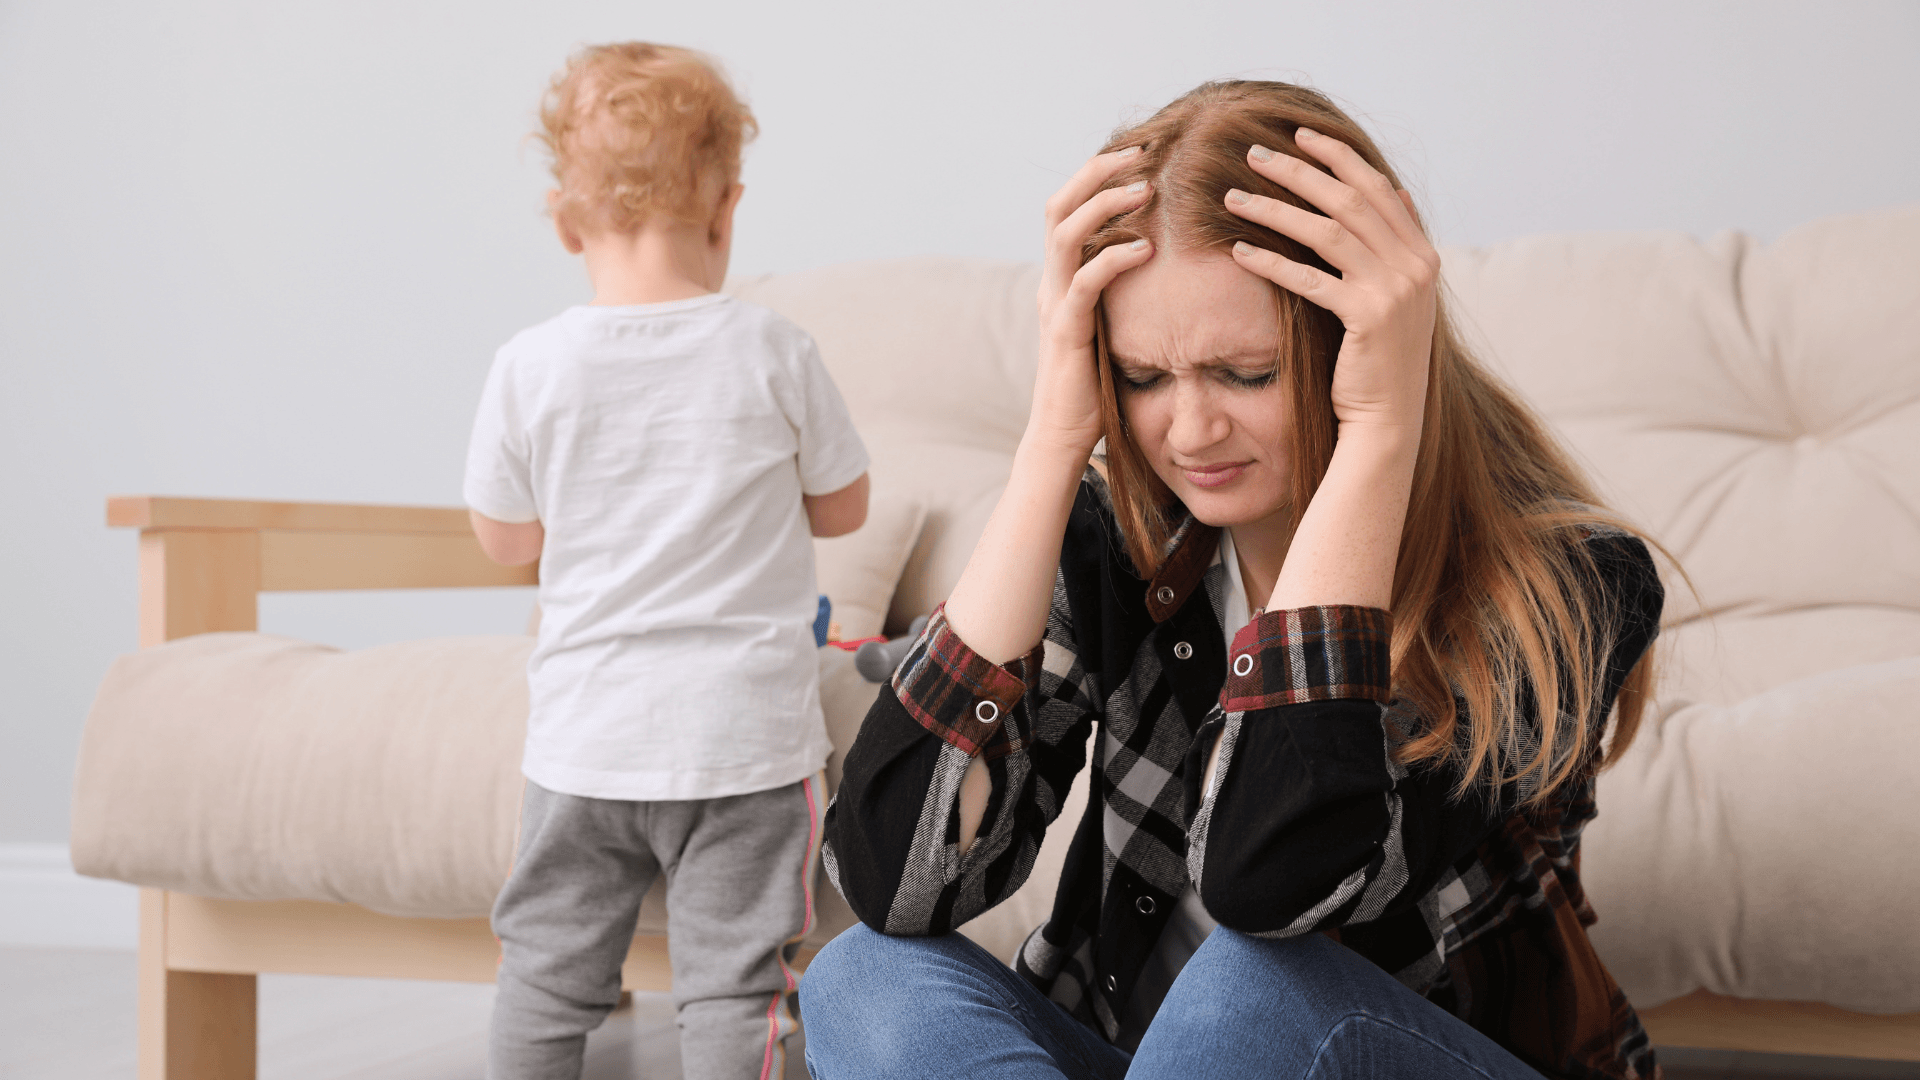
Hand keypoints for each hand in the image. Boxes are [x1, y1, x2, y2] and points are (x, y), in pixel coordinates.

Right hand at [1029, 147, 1156, 455]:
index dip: (1101, 171)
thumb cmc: (1096, 385)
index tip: (1146, 150)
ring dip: (1105, 202)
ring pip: (1065, 233)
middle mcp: (1052, 281)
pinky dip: (1113, 258)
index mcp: (1062, 275)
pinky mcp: (1066, 332)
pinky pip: (1085, 284)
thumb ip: (1126, 290)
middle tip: (1145, 149)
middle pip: (1060, 203)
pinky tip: (1146, 248)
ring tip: (1146, 186)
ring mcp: (1055, 304)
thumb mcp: (1115, 324)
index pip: (1071, 205)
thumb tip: (1169, 258)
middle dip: (1100, 169)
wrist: (1063, 438)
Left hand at [1224, 129, 1439, 436]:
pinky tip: (1238, 251)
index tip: (1301, 134)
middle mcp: (1415, 265)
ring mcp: (1394, 290)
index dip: (1339, 157)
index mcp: (1422, 254)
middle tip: (1255, 153)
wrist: (1389, 418)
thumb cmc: (1380, 359)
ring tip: (1233, 197)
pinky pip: (1309, 278)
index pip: (1378, 187)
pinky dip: (1271, 261)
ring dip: (1275, 209)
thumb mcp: (1399, 295)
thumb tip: (1397, 192)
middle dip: (1299, 171)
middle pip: (1349, 199)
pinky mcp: (1368, 317)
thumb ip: (1399, 244)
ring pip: (1326, 231)